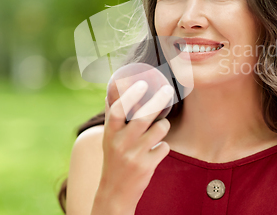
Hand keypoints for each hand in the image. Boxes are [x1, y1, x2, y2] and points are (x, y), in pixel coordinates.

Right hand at [94, 80, 173, 213]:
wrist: (115, 192)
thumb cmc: (113, 159)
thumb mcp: (108, 138)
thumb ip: (112, 114)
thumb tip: (111, 89)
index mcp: (110, 133)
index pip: (118, 110)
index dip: (130, 95)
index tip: (142, 83)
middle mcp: (120, 144)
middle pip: (143, 118)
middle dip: (158, 101)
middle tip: (168, 91)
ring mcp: (134, 156)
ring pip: (159, 130)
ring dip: (164, 124)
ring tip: (161, 125)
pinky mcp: (146, 167)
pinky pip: (164, 147)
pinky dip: (164, 145)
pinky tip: (157, 148)